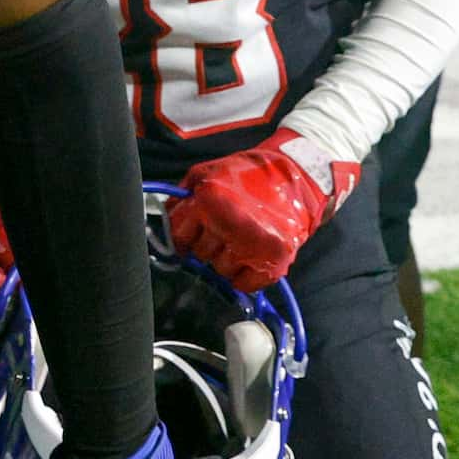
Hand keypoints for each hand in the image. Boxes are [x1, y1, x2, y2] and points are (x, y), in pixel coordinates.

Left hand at [168, 130, 356, 289]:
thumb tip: (163, 223)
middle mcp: (229, 224)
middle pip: (201, 254)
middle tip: (223, 231)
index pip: (178, 235)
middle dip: (208, 244)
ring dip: (227, 260)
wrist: (296, 176)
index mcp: (208, 201)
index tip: (190, 237)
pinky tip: (251, 258)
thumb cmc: (247, 174)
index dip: (183, 237)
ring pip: (221, 271)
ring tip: (241, 239)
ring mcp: (252, 244)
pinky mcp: (275, 260)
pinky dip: (246, 277)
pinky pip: (246, 285)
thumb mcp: (205, 173)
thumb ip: (181, 198)